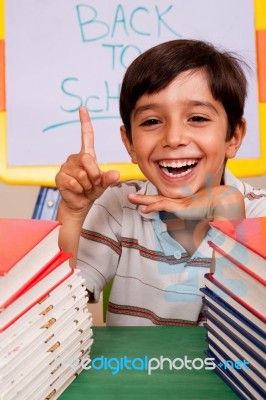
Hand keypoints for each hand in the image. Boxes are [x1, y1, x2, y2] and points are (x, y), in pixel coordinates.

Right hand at [55, 106, 119, 214]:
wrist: (80, 203)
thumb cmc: (92, 190)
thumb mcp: (104, 184)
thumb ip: (109, 178)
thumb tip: (115, 175)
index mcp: (87, 156)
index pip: (86, 136)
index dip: (85, 122)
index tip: (83, 108)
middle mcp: (75, 158)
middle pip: (88, 159)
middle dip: (94, 174)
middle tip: (93, 183)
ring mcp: (66, 167)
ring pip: (82, 174)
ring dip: (87, 185)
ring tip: (84, 187)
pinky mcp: (60, 177)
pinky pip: (74, 182)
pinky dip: (79, 189)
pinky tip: (77, 190)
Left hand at [128, 185, 244, 220]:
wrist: (222, 202)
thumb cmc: (215, 211)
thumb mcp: (202, 221)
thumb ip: (196, 227)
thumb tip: (195, 238)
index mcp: (182, 204)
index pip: (164, 201)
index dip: (153, 201)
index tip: (144, 202)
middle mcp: (178, 202)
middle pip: (156, 198)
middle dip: (142, 197)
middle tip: (130, 196)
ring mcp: (178, 203)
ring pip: (156, 200)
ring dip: (142, 199)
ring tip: (130, 198)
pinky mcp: (179, 206)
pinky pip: (162, 205)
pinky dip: (152, 207)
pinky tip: (144, 209)